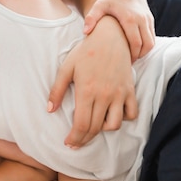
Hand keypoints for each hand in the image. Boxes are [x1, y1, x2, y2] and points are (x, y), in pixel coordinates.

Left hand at [48, 16, 136, 147]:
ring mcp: (119, 93)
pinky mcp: (129, 90)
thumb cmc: (85, 52)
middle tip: (76, 142)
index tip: (68, 143)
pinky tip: (111, 116)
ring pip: (114, 124)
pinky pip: (131, 113)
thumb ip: (57, 90)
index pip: (82, 124)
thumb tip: (49, 110)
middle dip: (84, 139)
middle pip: (95, 128)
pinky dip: (122, 119)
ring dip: (102, 131)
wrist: (110, 37)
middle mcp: (104, 95)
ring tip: (93, 128)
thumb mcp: (66, 68)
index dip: (75, 138)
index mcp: (87, 90)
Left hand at [83, 0, 154, 61]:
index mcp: (130, 19)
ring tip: (132, 56)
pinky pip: (152, 35)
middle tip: (128, 63)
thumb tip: (85, 32)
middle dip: (139, 56)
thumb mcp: (98, 6)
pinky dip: (146, 43)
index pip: (136, 43)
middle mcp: (142, 19)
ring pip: (151, 41)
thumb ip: (91, 18)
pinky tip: (135, 48)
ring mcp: (147, 19)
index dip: (132, 55)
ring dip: (144, 51)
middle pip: (146, 45)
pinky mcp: (150, 18)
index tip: (123, 62)